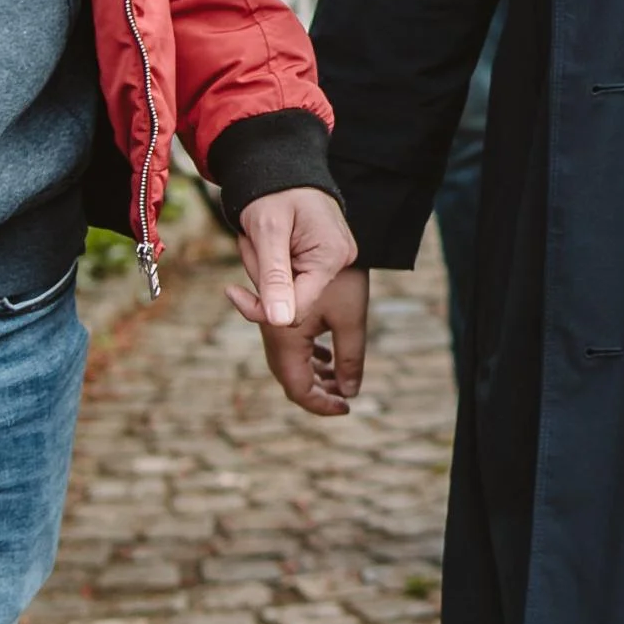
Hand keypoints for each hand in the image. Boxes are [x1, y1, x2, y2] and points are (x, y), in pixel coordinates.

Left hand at [226, 186, 358, 332]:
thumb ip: (275, 278)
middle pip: (291, 300)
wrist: (280, 161)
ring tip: (258, 236)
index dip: (261, 307)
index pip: (296, 311)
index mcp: (331, 256)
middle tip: (250, 243)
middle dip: (262, 277)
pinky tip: (269, 240)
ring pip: (289, 289)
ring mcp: (333, 258)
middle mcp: (340, 261)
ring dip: (264, 268)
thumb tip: (280, 321)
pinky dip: (272, 263)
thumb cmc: (273, 191)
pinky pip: (292, 276)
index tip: (232, 291)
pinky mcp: (323, 255)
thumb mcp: (267, 232)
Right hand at [256, 265, 373, 416]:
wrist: (302, 216)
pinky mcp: (278, 306)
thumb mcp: (351, 313)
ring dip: (313, 374)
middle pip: (290, 377)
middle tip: (346, 396)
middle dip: (318, 392)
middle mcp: (272, 330)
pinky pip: (288, 342)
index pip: (298, 388)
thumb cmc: (333, 266)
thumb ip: (350, 356)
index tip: (347, 407)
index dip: (322, 404)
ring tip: (339, 379)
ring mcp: (272, 319)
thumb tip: (350, 391)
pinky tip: (326, 353)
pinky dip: (308, 355)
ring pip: (289, 361)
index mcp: (285, 337)